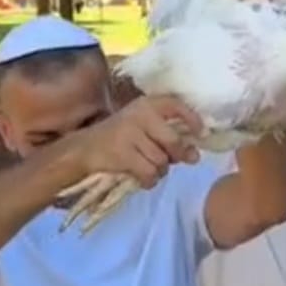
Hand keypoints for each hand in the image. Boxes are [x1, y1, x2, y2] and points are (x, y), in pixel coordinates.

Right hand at [69, 96, 203, 188]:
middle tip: (176, 160)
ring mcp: (129, 133)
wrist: (84, 149)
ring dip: (160, 170)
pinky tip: (143, 178)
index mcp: (147, 104)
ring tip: (150, 167)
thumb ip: (167, 135)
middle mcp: (139, 115)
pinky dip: (150, 180)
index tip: (201, 133)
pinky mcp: (122, 153)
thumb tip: (195, 154)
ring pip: (161, 160)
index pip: (176, 105)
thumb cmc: (121, 138)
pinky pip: (149, 172)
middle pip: (173, 140)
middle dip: (179, 155)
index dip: (192, 119)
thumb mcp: (143, 127)